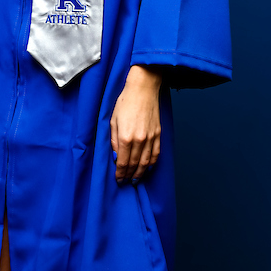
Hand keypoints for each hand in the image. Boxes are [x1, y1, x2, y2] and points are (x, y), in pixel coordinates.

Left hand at [110, 65, 161, 184]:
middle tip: (125, 181)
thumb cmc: (125, 102)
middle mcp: (139, 140)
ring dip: (140, 173)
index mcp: (125, 137)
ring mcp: (150, 138)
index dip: (120, 173)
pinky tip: (147, 168)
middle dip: (129, 175)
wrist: (143, 89)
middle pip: (134, 164)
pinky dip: (151, 163)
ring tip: (136, 179)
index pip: (122, 162)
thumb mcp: (113, 121)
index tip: (118, 179)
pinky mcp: (158, 134)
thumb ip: (113, 140)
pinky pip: (156, 154)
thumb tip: (115, 156)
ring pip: (146, 162)